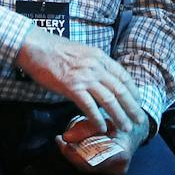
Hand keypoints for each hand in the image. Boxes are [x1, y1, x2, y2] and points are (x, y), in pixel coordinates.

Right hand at [16, 30, 140, 134]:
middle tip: (139, 120)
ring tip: (125, 127)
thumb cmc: (54, 49)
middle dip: (132, 107)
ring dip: (120, 116)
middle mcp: (96, 67)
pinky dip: (97, 119)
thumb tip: (102, 76)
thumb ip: (94, 63)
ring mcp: (84, 77)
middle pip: (120, 90)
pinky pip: (89, 107)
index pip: (123, 76)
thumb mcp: (82, 51)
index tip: (138, 102)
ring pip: (109, 100)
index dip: (133, 91)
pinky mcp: (72, 87)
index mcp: (99, 57)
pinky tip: (102, 127)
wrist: (35, 47)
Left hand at [57, 112, 148, 174]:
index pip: (90, 161)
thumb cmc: (120, 119)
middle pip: (86, 166)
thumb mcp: (104, 119)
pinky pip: (90, 164)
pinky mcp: (110, 170)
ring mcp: (114, 171)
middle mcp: (118, 168)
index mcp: (120, 155)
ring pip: (86, 166)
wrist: (136, 126)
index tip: (60, 140)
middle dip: (70, 153)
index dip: (72, 153)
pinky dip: (79, 154)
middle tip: (60, 140)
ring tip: (64, 141)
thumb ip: (86, 128)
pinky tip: (72, 144)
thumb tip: (65, 137)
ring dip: (73, 153)